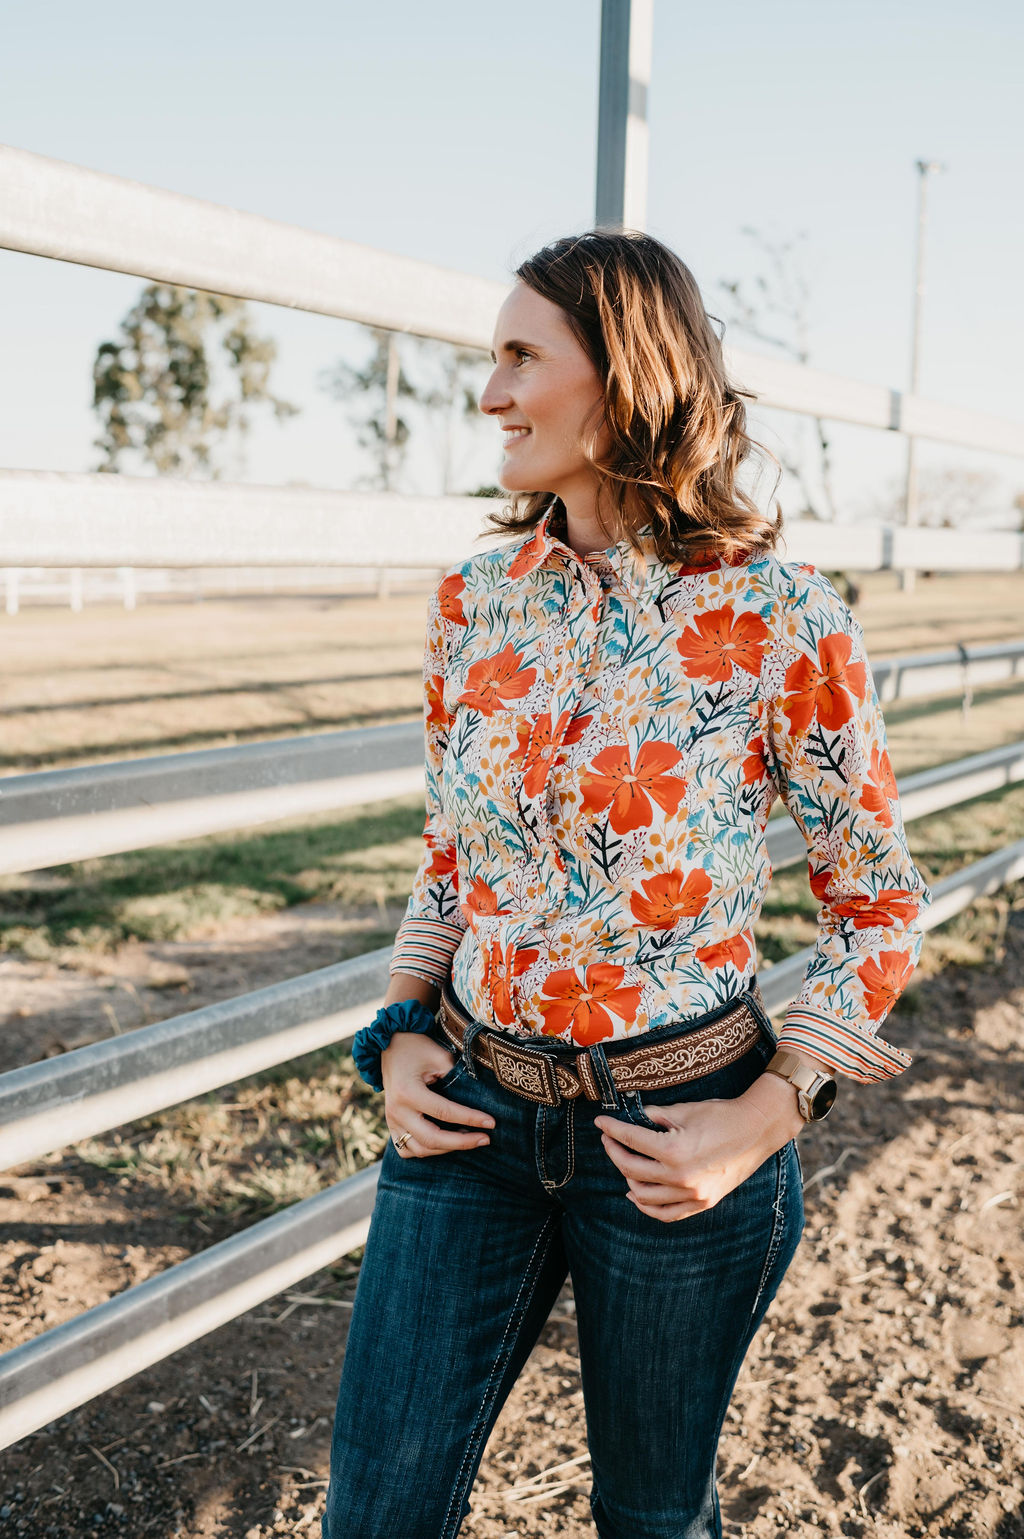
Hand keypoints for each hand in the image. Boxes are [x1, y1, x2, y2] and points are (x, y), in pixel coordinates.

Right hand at [380, 1031, 495, 1157]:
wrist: (390, 1045)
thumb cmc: (418, 1048)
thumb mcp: (440, 1057)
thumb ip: (456, 1078)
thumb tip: (479, 1101)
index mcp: (408, 1092)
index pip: (444, 1112)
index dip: (470, 1118)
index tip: (491, 1123)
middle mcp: (397, 1110)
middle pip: (431, 1139)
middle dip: (462, 1143)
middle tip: (485, 1139)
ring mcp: (391, 1120)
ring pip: (420, 1150)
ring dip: (446, 1149)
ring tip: (469, 1139)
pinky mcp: (391, 1125)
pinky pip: (406, 1149)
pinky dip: (426, 1151)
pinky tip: (445, 1143)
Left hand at [594, 1073, 803, 1222]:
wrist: (757, 1129)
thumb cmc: (721, 1114)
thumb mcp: (683, 1110)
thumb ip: (654, 1116)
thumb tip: (633, 1118)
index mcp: (673, 1150)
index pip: (630, 1141)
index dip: (611, 1130)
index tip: (600, 1124)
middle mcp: (680, 1177)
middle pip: (631, 1169)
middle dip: (615, 1152)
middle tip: (609, 1140)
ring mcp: (692, 1194)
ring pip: (644, 1196)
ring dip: (628, 1179)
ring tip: (624, 1163)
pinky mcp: (703, 1202)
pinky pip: (667, 1214)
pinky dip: (647, 1207)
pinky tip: (636, 1195)